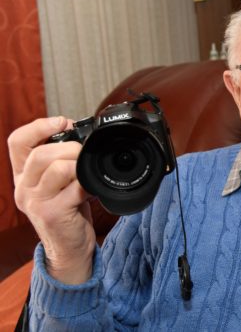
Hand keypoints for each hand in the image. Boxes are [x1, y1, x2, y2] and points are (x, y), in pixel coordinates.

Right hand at [8, 117, 95, 283]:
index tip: (63, 122)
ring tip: (88, 171)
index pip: (17, 141)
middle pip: (39, 153)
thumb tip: (82, 134)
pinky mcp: (52, 214)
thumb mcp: (59, 184)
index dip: (39, 126)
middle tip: (85, 152)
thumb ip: (63, 162)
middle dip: (69, 146)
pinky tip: (93, 189)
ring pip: (55, 168)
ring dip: (78, 163)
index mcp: (23, 176)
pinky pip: (73, 188)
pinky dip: (88, 183)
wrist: (70, 249)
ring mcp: (36, 202)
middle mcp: (23, 188)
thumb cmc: (69, 211)